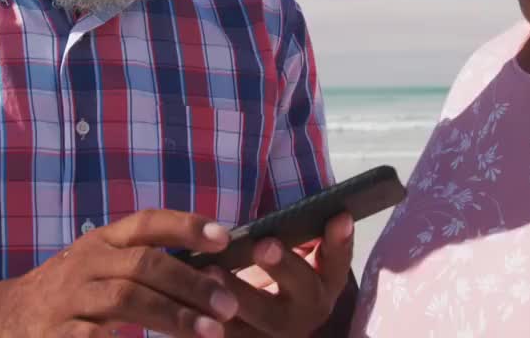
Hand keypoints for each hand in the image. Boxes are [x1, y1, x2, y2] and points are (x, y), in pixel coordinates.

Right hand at [0, 209, 240, 337]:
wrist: (1, 318)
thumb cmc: (72, 291)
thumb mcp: (101, 264)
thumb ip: (146, 261)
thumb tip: (216, 266)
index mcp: (102, 241)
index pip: (147, 222)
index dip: (186, 226)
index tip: (224, 239)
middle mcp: (87, 263)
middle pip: (144, 263)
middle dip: (190, 282)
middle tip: (229, 305)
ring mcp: (70, 299)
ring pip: (126, 298)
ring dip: (173, 315)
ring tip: (211, 332)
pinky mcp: (55, 334)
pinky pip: (94, 337)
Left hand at [209, 213, 354, 336]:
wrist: (254, 321)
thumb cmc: (273, 271)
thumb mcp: (291, 252)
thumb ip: (298, 234)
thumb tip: (313, 205)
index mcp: (324, 283)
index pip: (338, 261)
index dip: (340, 242)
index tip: (338, 216)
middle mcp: (309, 312)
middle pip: (303, 291)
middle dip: (284, 266)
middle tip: (263, 245)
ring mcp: (278, 333)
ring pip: (262, 318)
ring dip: (238, 295)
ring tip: (212, 272)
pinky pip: (229, 334)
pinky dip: (209, 320)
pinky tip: (189, 300)